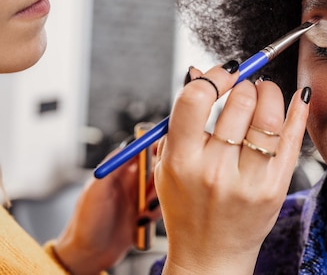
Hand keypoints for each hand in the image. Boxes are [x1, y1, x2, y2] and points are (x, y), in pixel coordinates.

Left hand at [53, 146, 160, 274]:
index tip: (167, 150)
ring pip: (162, 187)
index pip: (142, 149)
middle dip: (160, 177)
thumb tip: (132, 144)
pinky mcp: (147, 213)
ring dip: (157, 198)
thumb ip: (113, 165)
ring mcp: (140, 197)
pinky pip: (162, 206)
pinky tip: (143, 221)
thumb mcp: (96, 189)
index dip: (156, 146)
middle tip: (152, 191)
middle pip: (158, 167)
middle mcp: (131, 181)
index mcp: (118, 170)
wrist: (89, 256)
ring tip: (144, 211)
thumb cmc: (85, 223)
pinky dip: (157, 212)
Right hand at [155, 63, 309, 273]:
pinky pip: (292, 140)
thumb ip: (181, 119)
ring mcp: (248, 180)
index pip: (196, 99)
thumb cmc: (188, 206)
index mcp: (182, 160)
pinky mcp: (275, 188)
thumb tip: (196, 72)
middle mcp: (215, 170)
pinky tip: (300, 97)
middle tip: (246, 84)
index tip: (222, 73)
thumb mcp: (168, 165)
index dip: (213, 76)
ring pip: (268, 116)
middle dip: (245, 83)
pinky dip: (299, 111)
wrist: (210, 255)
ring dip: (269, 92)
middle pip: (240, 102)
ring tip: (265, 91)